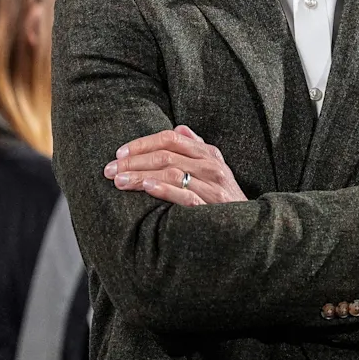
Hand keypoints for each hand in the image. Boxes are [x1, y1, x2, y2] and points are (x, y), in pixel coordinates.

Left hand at [103, 125, 247, 205]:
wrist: (248, 231)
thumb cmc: (223, 200)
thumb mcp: (215, 170)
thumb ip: (197, 148)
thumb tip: (180, 128)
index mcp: (209, 154)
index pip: (171, 138)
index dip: (143, 143)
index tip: (120, 153)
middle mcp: (212, 166)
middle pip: (166, 155)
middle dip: (134, 162)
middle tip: (110, 170)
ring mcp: (213, 187)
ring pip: (171, 173)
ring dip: (141, 176)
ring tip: (119, 181)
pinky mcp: (211, 208)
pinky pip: (185, 195)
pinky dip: (164, 190)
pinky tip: (146, 188)